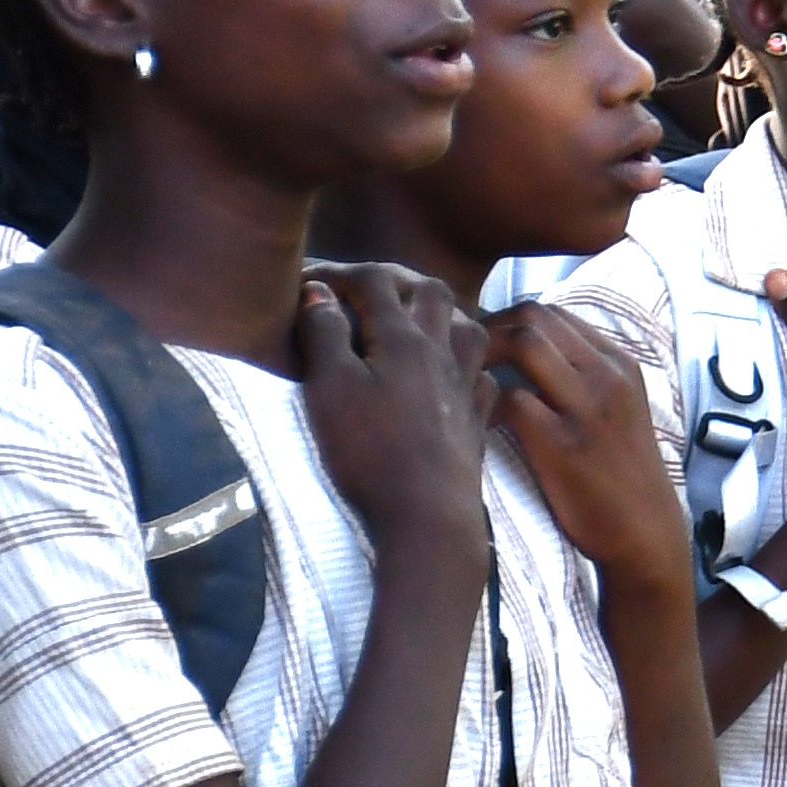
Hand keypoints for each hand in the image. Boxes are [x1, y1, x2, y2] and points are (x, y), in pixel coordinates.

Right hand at [298, 264, 490, 547]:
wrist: (427, 514)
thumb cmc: (369, 450)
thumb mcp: (330, 386)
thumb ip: (325, 333)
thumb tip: (320, 291)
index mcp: (405, 336)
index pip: (375, 280)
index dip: (339, 272)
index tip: (307, 280)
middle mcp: (444, 350)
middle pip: (430, 290)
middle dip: (394, 280)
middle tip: (360, 290)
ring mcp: (467, 382)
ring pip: (465, 324)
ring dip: (436, 312)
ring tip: (406, 321)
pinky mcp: (477, 417)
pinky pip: (479, 369)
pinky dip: (461, 357)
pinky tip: (447, 370)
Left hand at [486, 306, 691, 601]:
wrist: (645, 530)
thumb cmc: (621, 471)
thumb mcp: (618, 409)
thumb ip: (582, 376)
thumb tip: (525, 349)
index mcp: (620, 364)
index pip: (553, 312)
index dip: (506, 318)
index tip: (478, 342)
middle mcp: (608, 376)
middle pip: (534, 316)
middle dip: (485, 326)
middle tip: (456, 355)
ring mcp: (587, 408)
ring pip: (523, 342)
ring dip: (480, 351)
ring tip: (457, 377)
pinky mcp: (563, 445)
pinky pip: (509, 398)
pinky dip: (482, 399)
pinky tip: (469, 417)